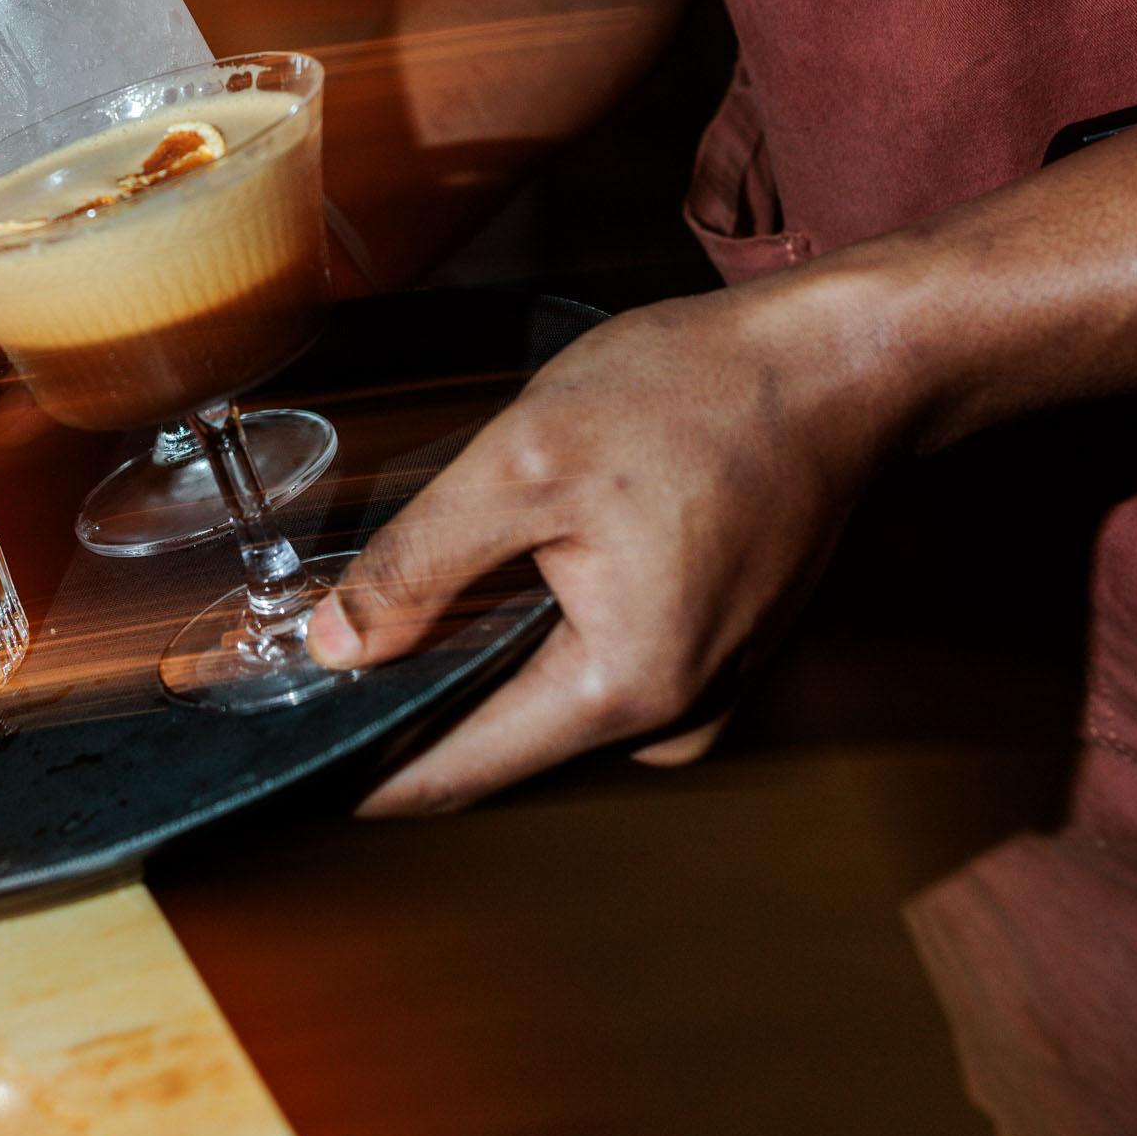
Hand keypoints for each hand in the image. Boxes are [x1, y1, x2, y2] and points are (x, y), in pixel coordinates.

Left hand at [305, 282, 895, 810]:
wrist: (841, 363)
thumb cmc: (699, 396)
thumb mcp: (525, 461)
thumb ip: (420, 561)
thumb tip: (337, 647)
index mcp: (624, 686)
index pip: (461, 770)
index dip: (367, 772)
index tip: (295, 772)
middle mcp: (676, 715)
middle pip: (504, 732)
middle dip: (425, 687)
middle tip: (348, 625)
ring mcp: (708, 687)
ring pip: (552, 694)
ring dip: (493, 647)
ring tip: (461, 562)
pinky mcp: (721, 649)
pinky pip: (604, 663)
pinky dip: (552, 622)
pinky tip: (543, 551)